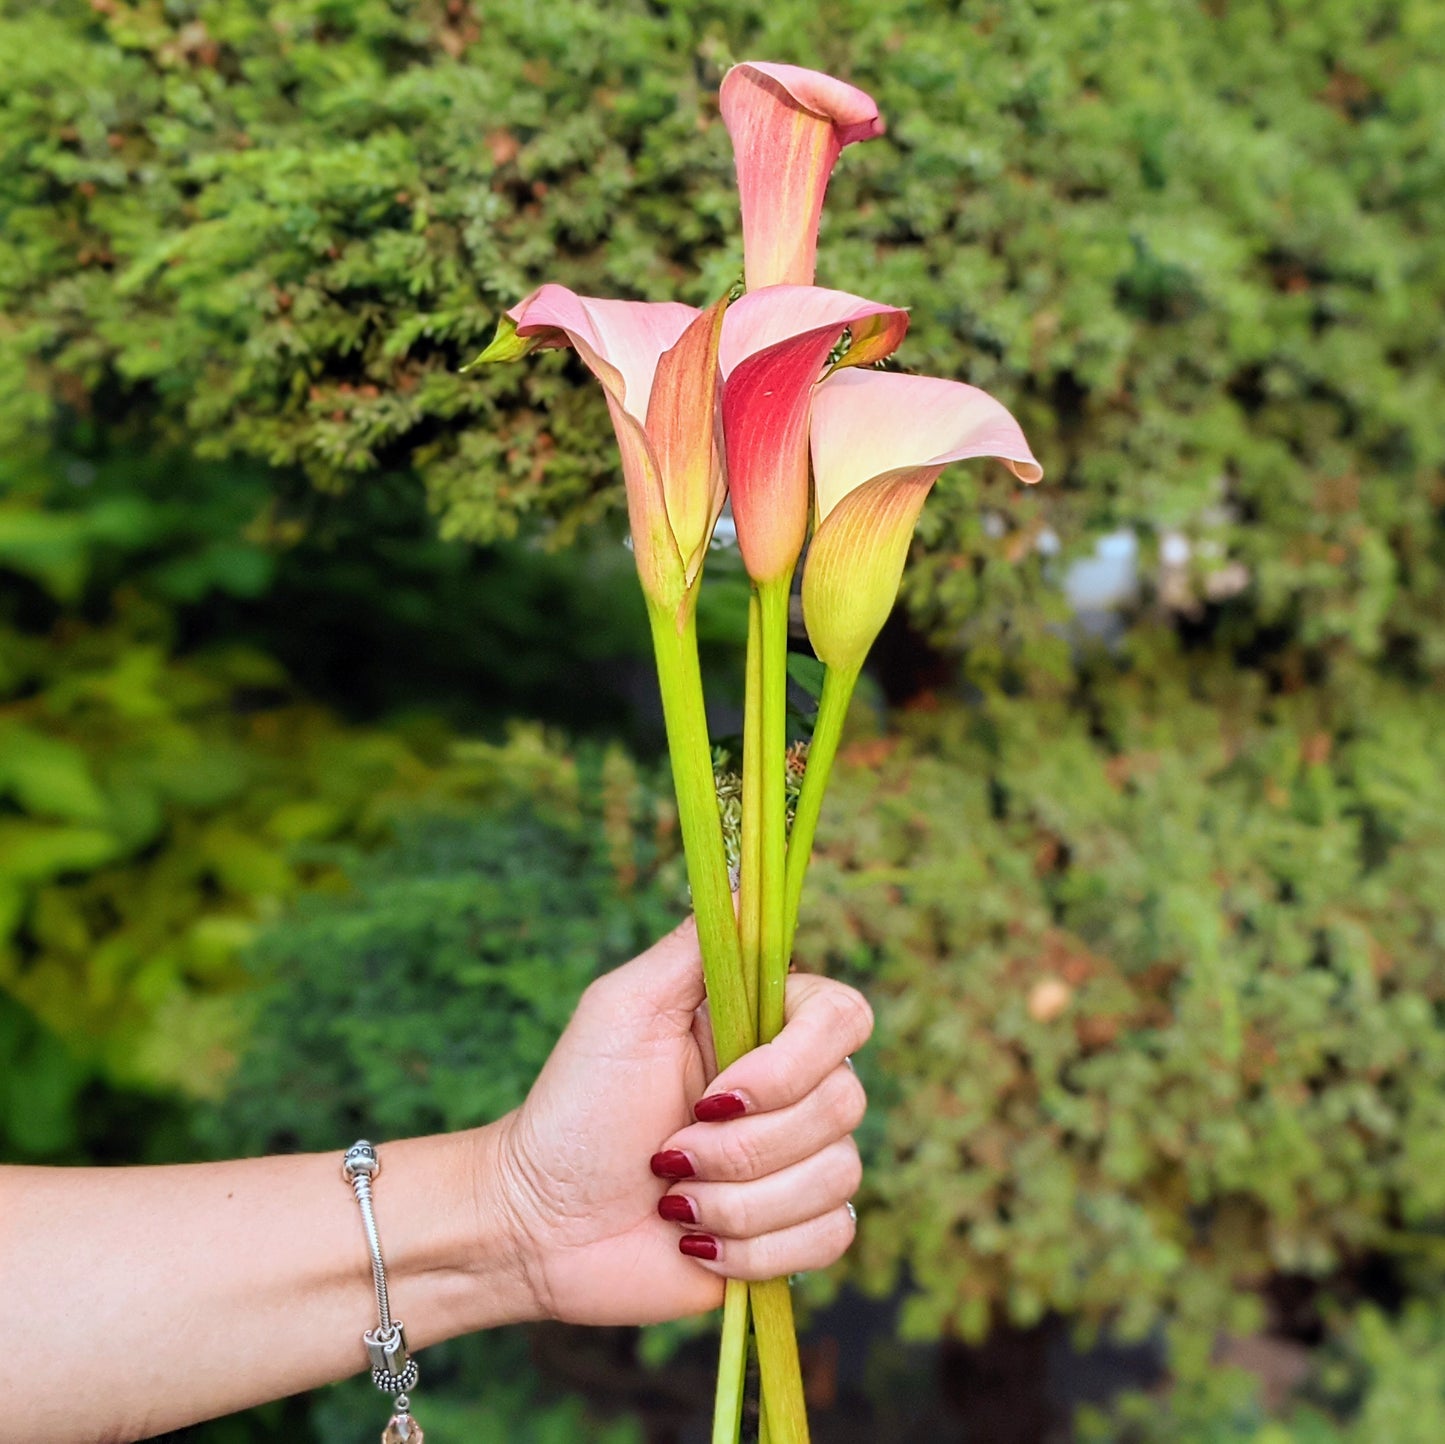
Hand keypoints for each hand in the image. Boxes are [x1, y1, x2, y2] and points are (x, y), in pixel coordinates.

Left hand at [494, 916, 872, 1324]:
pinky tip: (698, 1243)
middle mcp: (794, 1087)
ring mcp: (799, 1161)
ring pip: (837, 1176)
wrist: (540, 1222)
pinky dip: (755, 1247)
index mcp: (762, 1025)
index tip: (714, 1094)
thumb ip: (696, 945)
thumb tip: (751, 881)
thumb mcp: (625, 1007)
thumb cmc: (574, 1106)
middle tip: (667, 1154)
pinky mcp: (795, 1231)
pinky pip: (829, 1237)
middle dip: (743, 1147)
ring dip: (738, 1202)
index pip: (845, 1016)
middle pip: (843, 1103)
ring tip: (674, 1199)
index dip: (793, 1063)